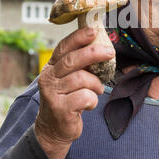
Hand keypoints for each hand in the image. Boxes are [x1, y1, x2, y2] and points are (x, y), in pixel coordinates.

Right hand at [34, 26, 114, 158]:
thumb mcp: (69, 78)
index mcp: (51, 66)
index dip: (78, 37)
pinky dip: (93, 99)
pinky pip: (85, 97)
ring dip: (95, 84)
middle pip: (72, 60)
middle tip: (110, 52)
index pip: (63, 47)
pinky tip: (89, 103)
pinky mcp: (60, 108)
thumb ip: (79, 64)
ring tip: (97, 89)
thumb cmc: (67, 98)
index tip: (93, 30)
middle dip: (93, 53)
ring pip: (81, 79)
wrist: (54, 128)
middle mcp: (48, 78)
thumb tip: (102, 46)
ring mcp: (52, 93)